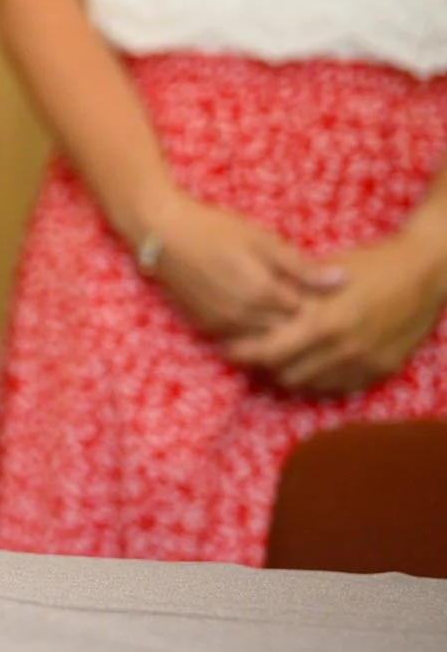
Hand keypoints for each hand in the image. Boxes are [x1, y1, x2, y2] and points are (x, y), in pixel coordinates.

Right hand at [149, 194, 344, 340]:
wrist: (162, 234)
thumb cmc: (215, 229)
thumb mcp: (262, 240)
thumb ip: (301, 266)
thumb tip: (342, 281)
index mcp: (263, 293)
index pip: (308, 313)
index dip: (320, 304)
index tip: (327, 294)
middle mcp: (244, 316)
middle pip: (289, 331)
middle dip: (303, 323)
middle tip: (311, 305)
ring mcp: (224, 325)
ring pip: (266, 340)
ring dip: (280, 331)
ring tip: (288, 312)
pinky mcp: (208, 327)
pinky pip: (243, 340)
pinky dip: (256, 332)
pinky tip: (261, 316)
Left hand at [225, 225, 446, 396]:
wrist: (422, 272)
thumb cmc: (367, 265)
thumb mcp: (321, 277)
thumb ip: (290, 298)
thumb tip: (250, 312)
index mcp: (322, 322)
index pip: (268, 352)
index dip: (242, 353)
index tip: (228, 349)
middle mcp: (342, 349)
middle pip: (285, 375)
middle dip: (265, 366)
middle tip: (255, 354)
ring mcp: (364, 362)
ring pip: (312, 385)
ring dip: (293, 374)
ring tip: (283, 358)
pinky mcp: (381, 369)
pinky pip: (340, 386)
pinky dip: (321, 378)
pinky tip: (313, 362)